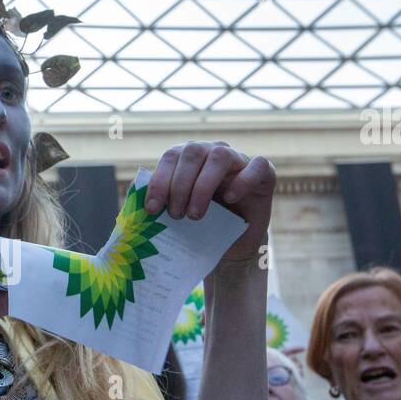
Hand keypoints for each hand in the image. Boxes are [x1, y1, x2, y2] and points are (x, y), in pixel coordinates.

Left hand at [143, 141, 276, 260]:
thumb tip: (135, 203)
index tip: (153, 209)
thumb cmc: (200, 228)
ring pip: (220, 156)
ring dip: (203, 185)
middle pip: (192, 153)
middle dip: (179, 185)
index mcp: (188, 159)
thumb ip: (158, 204)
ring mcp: (239, 160)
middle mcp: (212, 152)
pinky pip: (258, 165)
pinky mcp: (264, 173)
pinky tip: (229, 198)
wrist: (231, 246)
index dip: (160, 180)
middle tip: (176, 215)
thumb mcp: (175, 216)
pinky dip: (242, 180)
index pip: (171, 156)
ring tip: (195, 214)